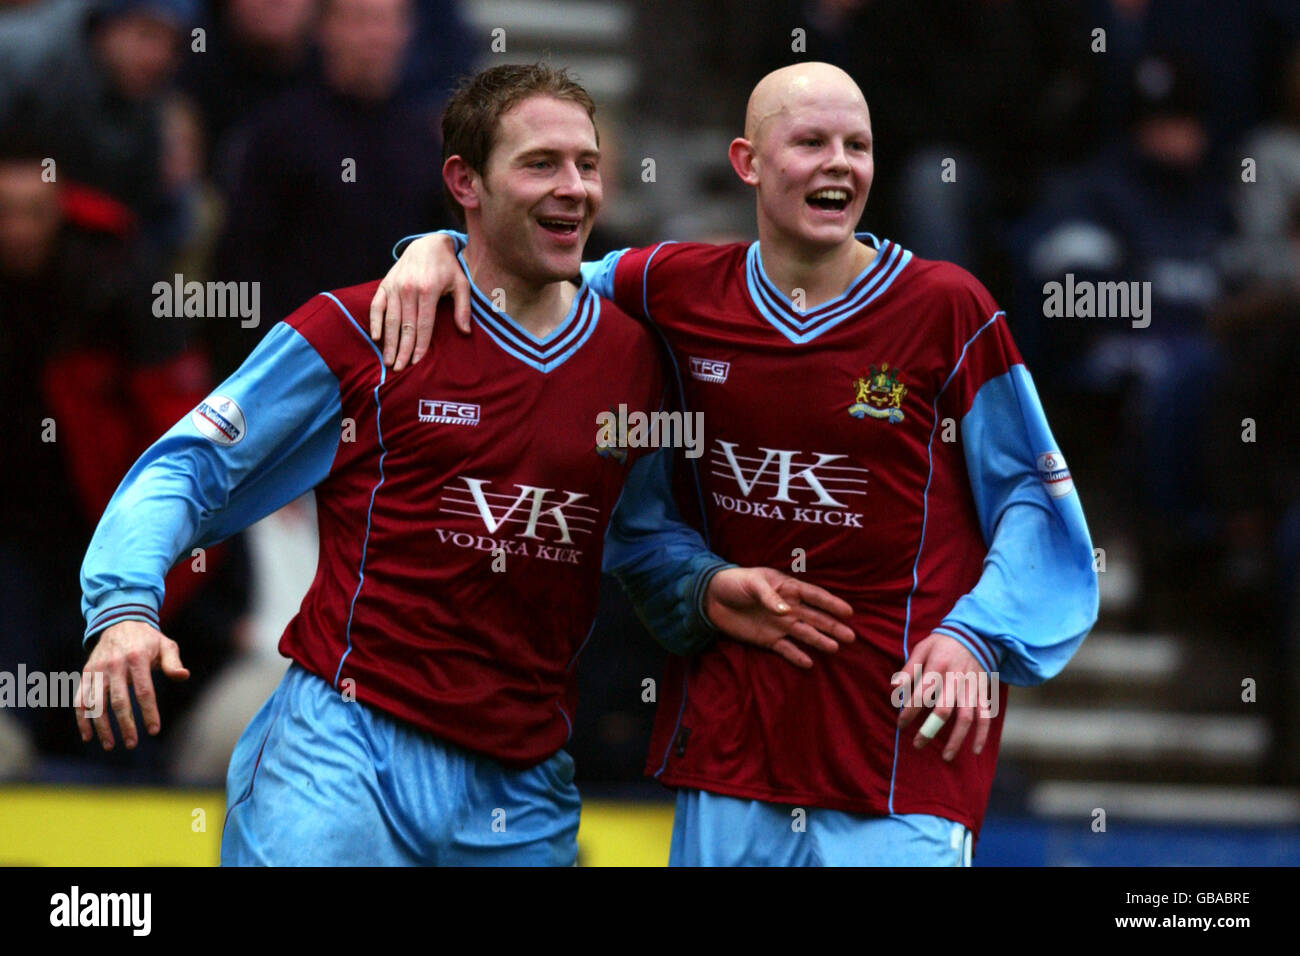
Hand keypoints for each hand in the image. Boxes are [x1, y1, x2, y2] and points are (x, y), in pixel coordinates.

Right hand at [76, 620, 189, 749]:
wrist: (119, 622)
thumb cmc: (147, 639)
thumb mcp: (165, 645)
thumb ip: (173, 662)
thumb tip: (184, 676)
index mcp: (137, 658)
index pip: (144, 691)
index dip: (149, 712)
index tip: (154, 730)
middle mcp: (114, 665)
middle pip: (118, 701)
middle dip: (125, 724)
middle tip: (131, 743)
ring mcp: (97, 670)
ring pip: (96, 703)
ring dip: (101, 727)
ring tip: (110, 745)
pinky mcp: (86, 674)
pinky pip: (80, 699)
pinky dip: (81, 719)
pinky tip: (87, 736)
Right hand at [368, 233, 470, 370]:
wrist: (427, 244)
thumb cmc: (447, 267)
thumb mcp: (461, 284)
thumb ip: (463, 308)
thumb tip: (465, 332)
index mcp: (428, 290)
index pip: (423, 325)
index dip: (420, 345)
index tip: (416, 361)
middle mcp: (409, 289)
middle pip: (405, 326)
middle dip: (401, 349)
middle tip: (399, 368)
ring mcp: (395, 286)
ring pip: (390, 319)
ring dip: (388, 341)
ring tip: (387, 360)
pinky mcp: (385, 284)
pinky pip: (376, 305)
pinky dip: (375, 321)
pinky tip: (375, 337)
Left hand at [704, 567, 854, 667]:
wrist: (712, 598)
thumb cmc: (735, 583)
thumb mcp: (751, 583)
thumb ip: (768, 596)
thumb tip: (786, 611)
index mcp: (787, 589)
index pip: (814, 596)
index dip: (831, 603)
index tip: (848, 612)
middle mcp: (788, 608)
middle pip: (815, 617)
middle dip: (832, 626)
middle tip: (851, 636)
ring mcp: (780, 624)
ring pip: (804, 633)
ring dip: (819, 640)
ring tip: (836, 648)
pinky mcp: (768, 639)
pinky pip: (786, 648)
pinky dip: (796, 655)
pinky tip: (809, 663)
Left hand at [894, 633, 993, 760]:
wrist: (975, 634)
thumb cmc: (942, 644)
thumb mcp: (922, 648)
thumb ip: (908, 669)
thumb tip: (893, 688)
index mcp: (937, 668)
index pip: (921, 695)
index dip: (909, 711)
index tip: (901, 724)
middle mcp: (956, 680)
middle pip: (944, 711)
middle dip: (929, 730)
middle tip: (917, 745)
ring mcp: (972, 688)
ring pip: (967, 718)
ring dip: (957, 739)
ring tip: (946, 757)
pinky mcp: (983, 692)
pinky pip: (986, 716)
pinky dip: (982, 734)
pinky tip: (976, 750)